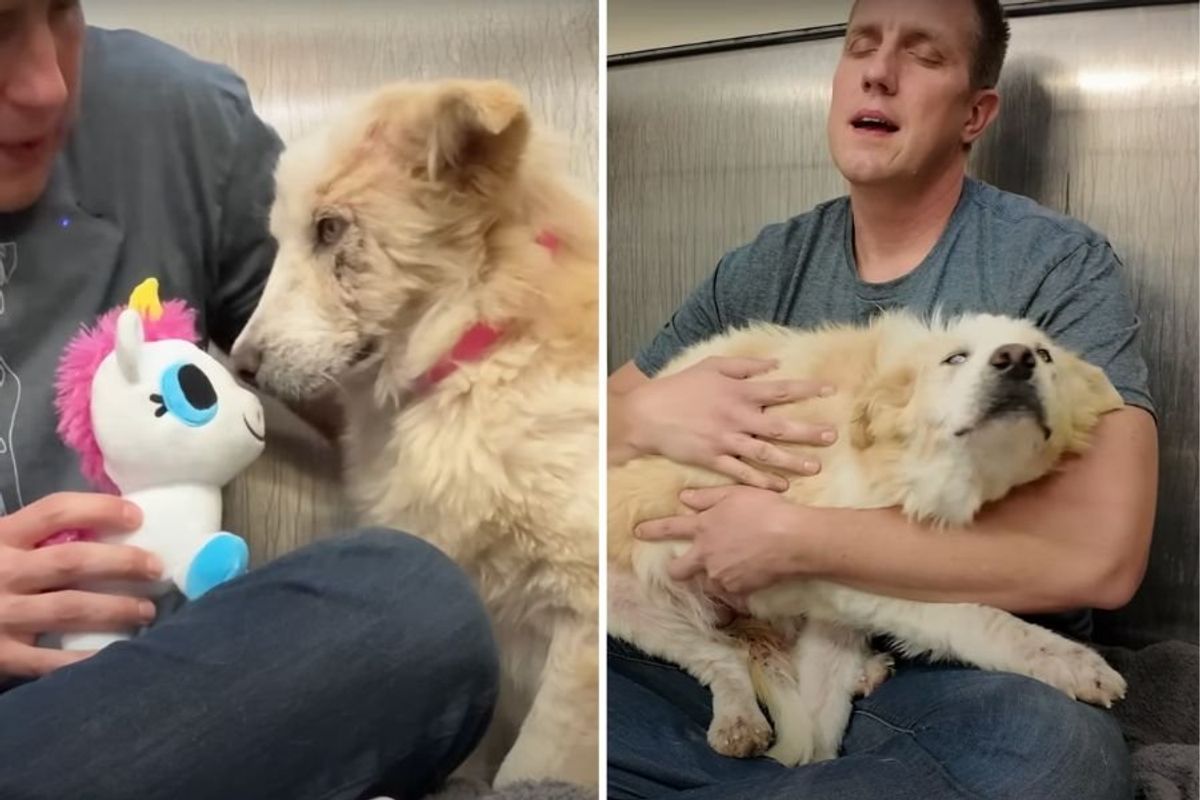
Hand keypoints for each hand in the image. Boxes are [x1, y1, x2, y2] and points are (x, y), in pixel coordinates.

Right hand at [0, 493, 161, 677]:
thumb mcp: (0, 544)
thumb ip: (37, 536)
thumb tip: (107, 523)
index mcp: (1, 536)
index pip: (55, 510)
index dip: (99, 509)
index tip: (136, 516)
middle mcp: (1, 572)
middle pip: (71, 561)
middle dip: (121, 563)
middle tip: (156, 568)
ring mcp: (0, 615)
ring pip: (69, 608)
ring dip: (115, 609)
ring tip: (146, 610)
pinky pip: (48, 660)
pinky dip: (84, 658)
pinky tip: (116, 656)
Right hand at [624, 356, 835, 489]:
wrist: (648, 414)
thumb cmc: (680, 387)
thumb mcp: (712, 366)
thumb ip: (744, 366)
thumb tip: (775, 363)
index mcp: (739, 392)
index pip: (781, 390)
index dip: (808, 389)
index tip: (831, 390)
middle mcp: (737, 417)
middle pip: (780, 426)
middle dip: (809, 431)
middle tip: (833, 436)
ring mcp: (726, 440)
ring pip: (766, 453)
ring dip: (792, 460)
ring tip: (814, 467)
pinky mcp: (713, 459)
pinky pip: (742, 472)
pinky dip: (761, 480)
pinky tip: (779, 487)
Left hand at [634, 485, 810, 594]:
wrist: (794, 539)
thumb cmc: (767, 510)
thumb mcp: (736, 494)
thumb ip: (708, 497)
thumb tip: (685, 498)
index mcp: (704, 528)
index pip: (670, 529)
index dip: (652, 531)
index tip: (638, 533)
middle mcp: (706, 555)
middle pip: (679, 570)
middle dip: (676, 569)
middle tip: (682, 566)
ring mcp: (721, 575)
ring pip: (708, 580)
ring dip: (713, 574)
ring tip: (734, 563)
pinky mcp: (739, 590)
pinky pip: (731, 590)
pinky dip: (736, 584)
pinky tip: (750, 573)